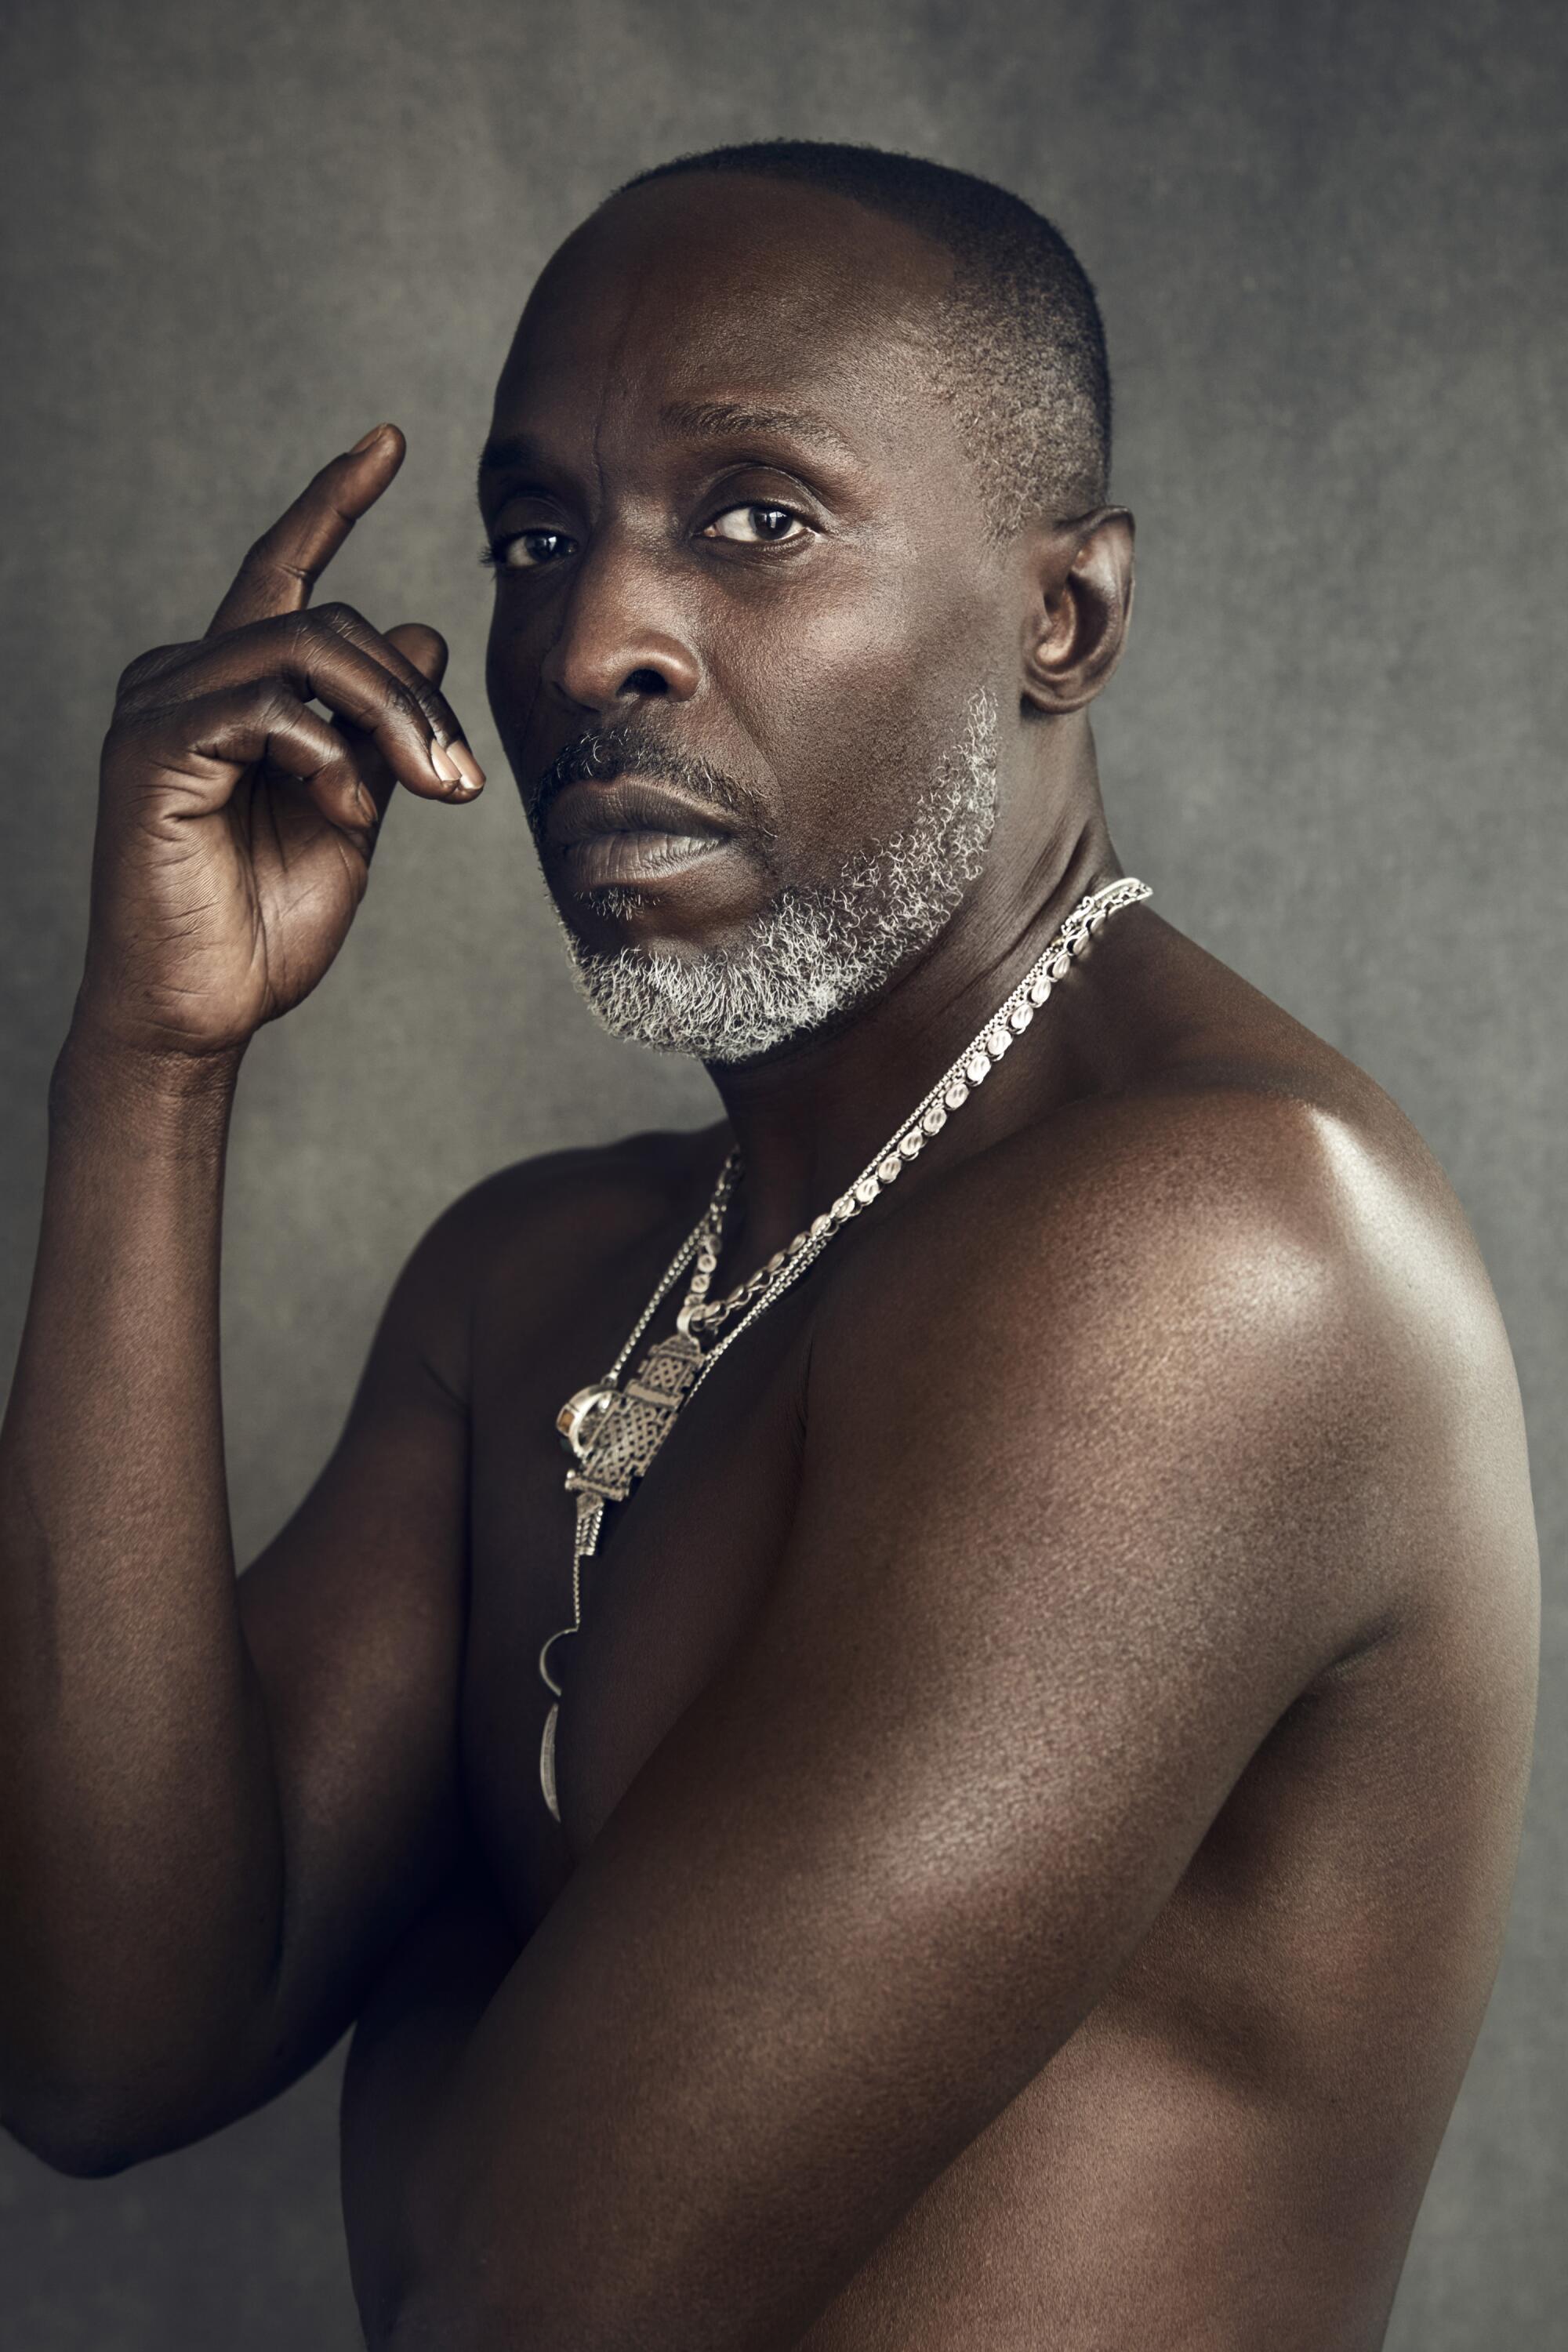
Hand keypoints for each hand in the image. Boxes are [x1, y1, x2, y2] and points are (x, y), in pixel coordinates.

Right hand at [74, 425, 484, 1063]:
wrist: (203, 1010)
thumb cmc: (264, 922)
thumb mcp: (353, 813)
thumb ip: (380, 730)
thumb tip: (424, 631)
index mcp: (231, 690)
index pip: (285, 574)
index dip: (332, 501)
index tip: (387, 439)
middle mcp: (184, 679)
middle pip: (327, 620)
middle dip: (415, 693)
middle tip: (458, 780)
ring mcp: (159, 707)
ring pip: (307, 650)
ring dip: (389, 718)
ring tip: (421, 791)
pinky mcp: (151, 748)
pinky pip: (267, 706)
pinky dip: (325, 753)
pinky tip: (336, 808)